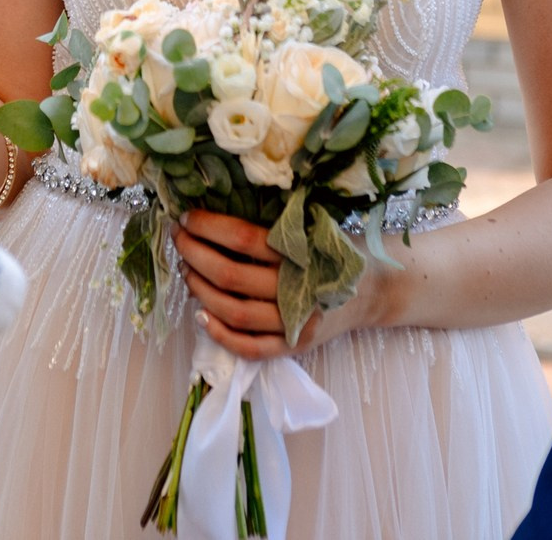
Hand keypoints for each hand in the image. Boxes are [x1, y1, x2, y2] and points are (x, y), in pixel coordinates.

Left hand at [176, 209, 383, 360]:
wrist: (372, 290)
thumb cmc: (334, 250)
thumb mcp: (314, 226)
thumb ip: (277, 222)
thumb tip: (219, 204)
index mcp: (300, 252)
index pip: (242, 239)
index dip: (208, 228)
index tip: (185, 218)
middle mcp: (296, 288)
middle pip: (230, 276)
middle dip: (194, 255)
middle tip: (178, 240)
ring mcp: (295, 322)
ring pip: (234, 312)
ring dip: (201, 291)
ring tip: (186, 271)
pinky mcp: (293, 346)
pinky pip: (250, 347)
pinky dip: (220, 334)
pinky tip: (200, 315)